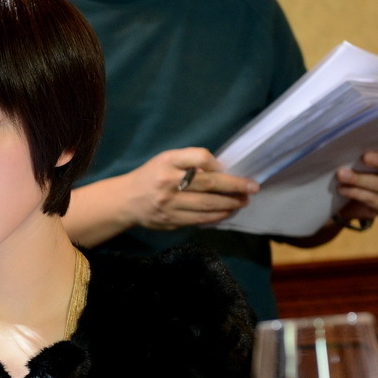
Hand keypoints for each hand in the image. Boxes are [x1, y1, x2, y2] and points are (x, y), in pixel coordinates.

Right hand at [121, 147, 258, 230]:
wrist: (125, 200)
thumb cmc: (151, 176)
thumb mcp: (165, 160)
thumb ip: (189, 161)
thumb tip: (219, 170)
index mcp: (167, 162)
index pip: (199, 157)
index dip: (217, 164)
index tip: (227, 169)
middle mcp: (168, 181)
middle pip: (208, 183)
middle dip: (235, 186)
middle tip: (252, 188)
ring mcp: (169, 204)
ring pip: (207, 205)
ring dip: (230, 204)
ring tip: (243, 202)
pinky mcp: (171, 220)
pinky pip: (199, 220)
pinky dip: (217, 216)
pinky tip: (227, 212)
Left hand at [334, 136, 377, 222]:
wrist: (346, 201)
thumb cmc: (353, 170)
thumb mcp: (356, 158)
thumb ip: (360, 149)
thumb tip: (346, 140)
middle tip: (365, 157)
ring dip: (359, 179)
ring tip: (341, 174)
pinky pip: (373, 199)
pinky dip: (355, 192)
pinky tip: (342, 189)